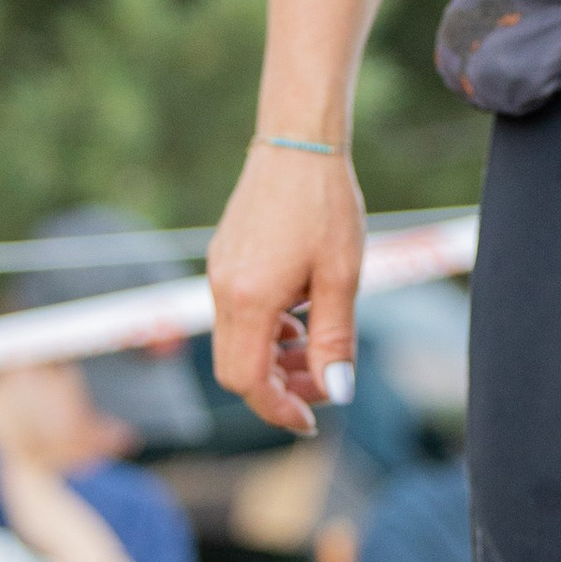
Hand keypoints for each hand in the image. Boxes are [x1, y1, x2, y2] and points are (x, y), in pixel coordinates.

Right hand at [207, 140, 364, 431]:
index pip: (247, 381)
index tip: (312, 419)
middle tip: (324, 385)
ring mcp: (218, 273)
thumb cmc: (326, 206)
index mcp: (249, 299)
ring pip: (236, 342)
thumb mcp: (342, 278)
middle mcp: (222, 290)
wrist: (298, 143)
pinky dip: (267, 331)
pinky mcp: (223, 259)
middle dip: (279, 387)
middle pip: (235, 368)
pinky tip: (301, 316)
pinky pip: (237, 314)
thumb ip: (335, 340)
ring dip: (275, 359)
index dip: (278, 409)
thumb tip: (336, 393)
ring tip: (319, 349)